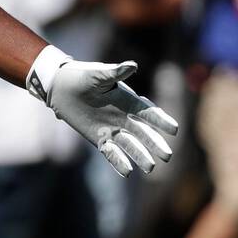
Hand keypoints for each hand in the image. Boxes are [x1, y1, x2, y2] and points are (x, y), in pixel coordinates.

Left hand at [28, 47, 178, 177]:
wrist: (62, 87)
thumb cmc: (82, 76)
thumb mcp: (98, 74)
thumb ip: (115, 73)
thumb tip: (132, 65)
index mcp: (128, 101)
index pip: (149, 113)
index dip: (161, 121)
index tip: (175, 130)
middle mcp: (124, 117)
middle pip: (143, 133)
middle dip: (155, 144)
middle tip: (167, 155)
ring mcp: (112, 129)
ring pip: (130, 145)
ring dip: (140, 156)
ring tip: (150, 168)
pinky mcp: (99, 138)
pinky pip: (111, 152)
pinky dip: (118, 161)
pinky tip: (127, 172)